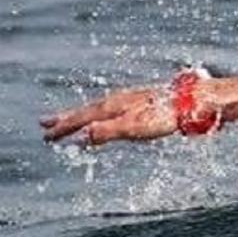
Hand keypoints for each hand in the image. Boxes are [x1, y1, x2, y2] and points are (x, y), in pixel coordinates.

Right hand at [40, 86, 177, 145]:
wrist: (193, 100)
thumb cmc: (164, 115)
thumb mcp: (134, 128)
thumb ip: (108, 132)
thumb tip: (80, 138)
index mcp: (114, 105)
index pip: (82, 117)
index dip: (64, 127)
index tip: (45, 134)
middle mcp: (119, 99)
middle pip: (87, 110)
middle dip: (66, 118)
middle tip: (44, 124)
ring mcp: (131, 98)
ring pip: (99, 107)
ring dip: (81, 114)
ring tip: (69, 119)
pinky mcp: (142, 100)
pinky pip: (111, 107)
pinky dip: (99, 112)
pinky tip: (104, 114)